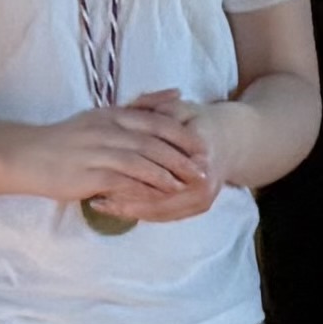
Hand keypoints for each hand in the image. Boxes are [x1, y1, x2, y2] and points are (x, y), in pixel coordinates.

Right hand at [7, 103, 209, 217]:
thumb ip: (140, 105)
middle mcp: (107, 130)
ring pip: (140, 162)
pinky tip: (155, 197)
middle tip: (201, 170)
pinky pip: (121, 181)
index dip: (182, 135)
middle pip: (153, 143)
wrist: (26, 155)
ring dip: (165, 174)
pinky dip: (142, 189)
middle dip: (180, 157)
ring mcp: (96, 152)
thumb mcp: (103, 115)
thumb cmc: (66, 139)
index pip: (156, 122)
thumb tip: (176, 92)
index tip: (202, 147)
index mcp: (112, 115)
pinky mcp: (87, 174)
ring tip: (183, 185)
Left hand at [93, 91, 228, 227]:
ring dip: (128, 209)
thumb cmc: (197, 121)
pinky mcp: (198, 207)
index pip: (159, 168)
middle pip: (158, 197)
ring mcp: (203, 198)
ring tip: (97, 204)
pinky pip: (164, 215)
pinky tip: (115, 209)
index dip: (129, 171)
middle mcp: (203, 180)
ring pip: (159, 210)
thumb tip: (130, 110)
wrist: (229, 141)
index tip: (101, 170)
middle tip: (93, 196)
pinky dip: (139, 213)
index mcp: (198, 152)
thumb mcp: (176, 108)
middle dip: (124, 199)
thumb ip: (153, 108)